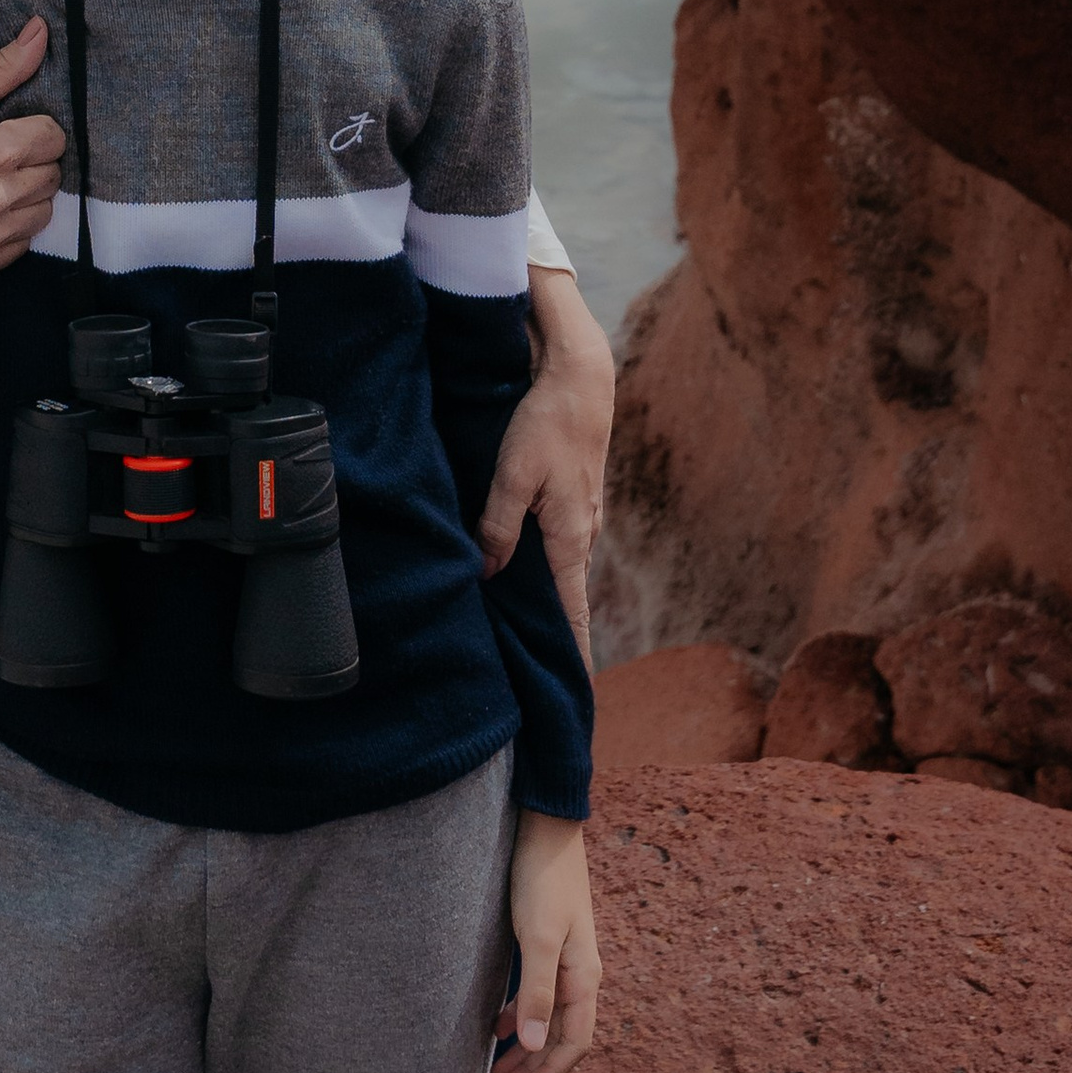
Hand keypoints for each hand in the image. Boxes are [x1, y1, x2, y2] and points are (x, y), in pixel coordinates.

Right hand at [0, 22, 63, 277]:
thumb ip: (4, 68)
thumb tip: (41, 31)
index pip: (55, 137)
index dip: (33, 128)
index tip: (7, 129)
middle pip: (53, 175)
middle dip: (31, 159)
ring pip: (43, 211)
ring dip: (26, 194)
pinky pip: (22, 244)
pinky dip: (11, 228)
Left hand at [480, 268, 614, 658]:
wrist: (581, 379)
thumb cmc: (545, 425)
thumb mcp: (512, 477)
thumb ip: (498, 528)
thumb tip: (488, 574)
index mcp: (571, 539)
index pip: (574, 613)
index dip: (575, 652)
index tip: (578, 693)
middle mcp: (584, 534)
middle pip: (570, 596)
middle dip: (560, 632)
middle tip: (544, 671)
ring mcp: (583, 514)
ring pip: (564, 567)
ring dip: (552, 596)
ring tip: (532, 628)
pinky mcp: (576, 495)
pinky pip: (561, 541)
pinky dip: (548, 562)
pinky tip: (527, 564)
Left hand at [488, 812, 598, 1072]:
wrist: (545, 825)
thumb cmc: (542, 880)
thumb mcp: (538, 937)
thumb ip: (537, 991)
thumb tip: (534, 1047)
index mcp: (584, 978)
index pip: (573, 1043)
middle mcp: (580, 974)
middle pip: (560, 1037)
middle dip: (533, 1070)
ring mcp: (565, 959)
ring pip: (548, 1019)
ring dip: (525, 1048)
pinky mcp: (547, 944)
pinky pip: (538, 995)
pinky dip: (521, 1017)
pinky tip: (499, 1026)